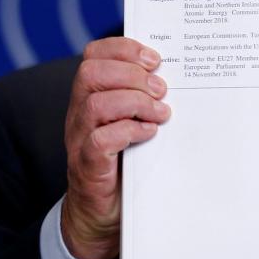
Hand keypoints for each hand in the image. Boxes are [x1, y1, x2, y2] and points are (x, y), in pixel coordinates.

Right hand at [62, 37, 170, 258]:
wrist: (104, 209)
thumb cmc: (125, 158)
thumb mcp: (134, 118)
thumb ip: (146, 96)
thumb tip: (178, 74)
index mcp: (90, 94)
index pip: (94, 54)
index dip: (124, 49)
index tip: (155, 59)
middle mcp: (79, 112)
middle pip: (91, 72)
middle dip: (132, 75)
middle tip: (161, 90)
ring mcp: (79, 138)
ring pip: (96, 104)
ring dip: (136, 103)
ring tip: (161, 113)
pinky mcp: (88, 165)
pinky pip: (100, 140)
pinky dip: (130, 131)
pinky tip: (150, 134)